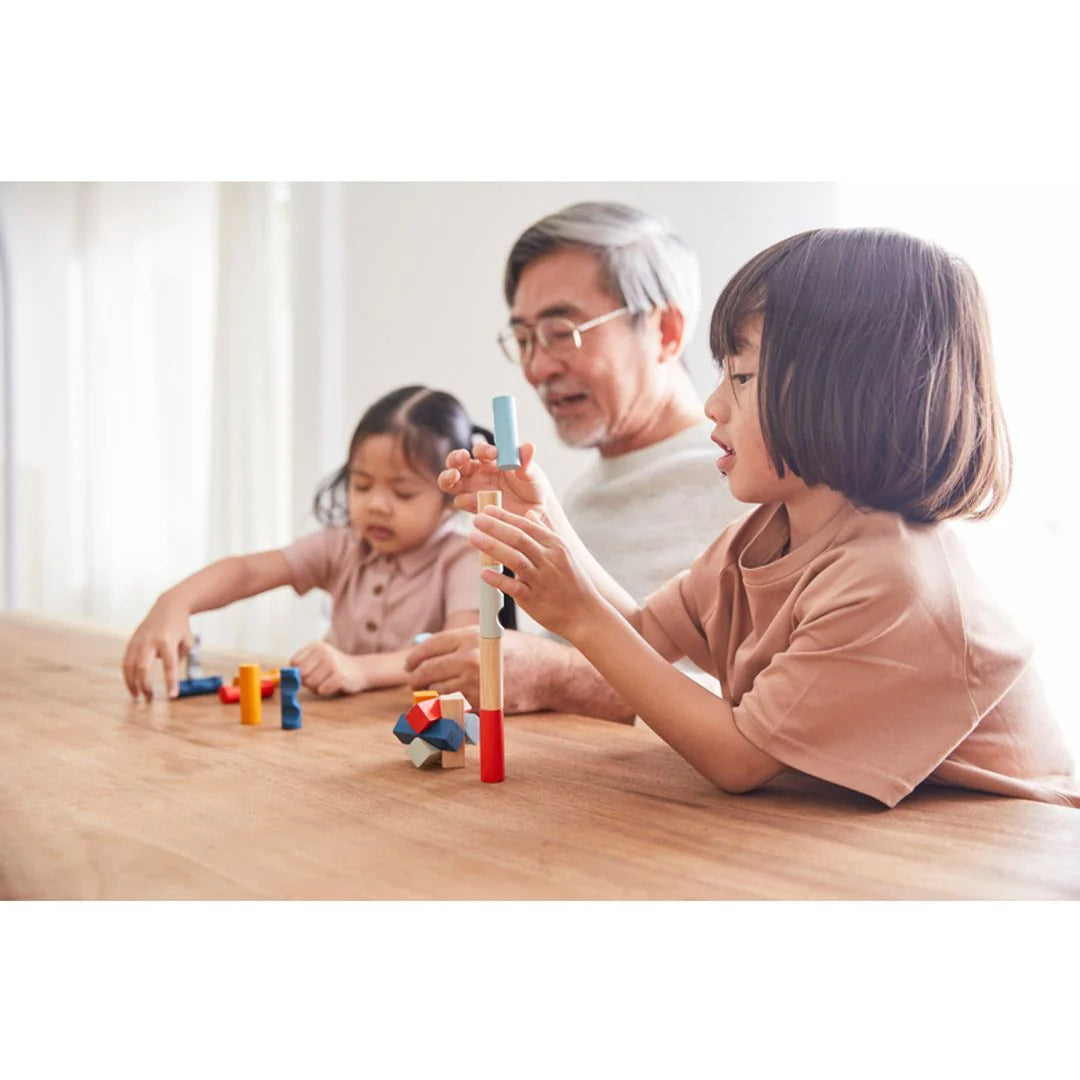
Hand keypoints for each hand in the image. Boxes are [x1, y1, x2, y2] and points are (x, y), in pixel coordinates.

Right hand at [122, 596, 194, 700]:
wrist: (169, 606)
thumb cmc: (181, 627)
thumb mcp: (187, 642)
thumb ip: (179, 660)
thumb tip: (170, 678)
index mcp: (167, 641)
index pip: (170, 666)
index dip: (171, 682)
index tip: (171, 696)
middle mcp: (150, 641)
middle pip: (143, 667)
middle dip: (145, 685)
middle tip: (149, 699)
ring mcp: (138, 641)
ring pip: (129, 666)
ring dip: (132, 683)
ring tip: (137, 696)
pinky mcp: (131, 641)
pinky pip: (126, 661)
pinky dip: (128, 675)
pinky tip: (133, 684)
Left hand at [290, 641, 368, 695]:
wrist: (359, 670)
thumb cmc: (333, 668)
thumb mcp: (317, 661)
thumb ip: (300, 668)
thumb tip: (283, 680)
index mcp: (316, 646)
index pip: (294, 662)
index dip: (297, 672)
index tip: (307, 673)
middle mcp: (324, 652)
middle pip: (301, 674)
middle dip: (307, 681)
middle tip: (318, 678)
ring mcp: (333, 663)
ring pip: (311, 683)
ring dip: (317, 687)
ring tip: (327, 681)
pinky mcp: (341, 676)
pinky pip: (322, 690)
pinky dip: (326, 691)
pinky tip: (334, 685)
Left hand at [404, 627, 574, 713]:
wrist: (548, 673)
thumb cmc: (520, 651)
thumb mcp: (489, 636)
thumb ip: (459, 642)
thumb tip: (424, 649)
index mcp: (469, 636)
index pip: (429, 647)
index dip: (414, 657)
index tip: (409, 665)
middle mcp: (468, 657)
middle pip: (426, 671)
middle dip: (416, 679)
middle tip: (414, 682)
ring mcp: (473, 682)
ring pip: (436, 690)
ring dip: (430, 694)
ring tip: (432, 692)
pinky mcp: (479, 702)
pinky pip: (452, 705)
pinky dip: (448, 705)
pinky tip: (451, 700)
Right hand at [439, 440, 549, 517]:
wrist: (537, 513)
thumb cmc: (534, 487)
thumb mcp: (532, 473)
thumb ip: (526, 461)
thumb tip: (529, 446)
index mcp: (491, 460)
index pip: (480, 451)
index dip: (483, 450)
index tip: (494, 453)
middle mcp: (478, 473)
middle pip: (456, 462)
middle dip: (455, 458)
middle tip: (462, 458)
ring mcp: (473, 490)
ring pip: (450, 482)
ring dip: (448, 477)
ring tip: (454, 476)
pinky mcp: (474, 507)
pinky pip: (461, 502)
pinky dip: (463, 499)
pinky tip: (473, 500)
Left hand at [471, 504, 606, 642]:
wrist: (585, 614)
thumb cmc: (573, 582)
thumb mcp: (565, 553)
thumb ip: (546, 531)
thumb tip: (530, 513)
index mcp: (557, 546)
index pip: (527, 526)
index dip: (506, 517)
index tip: (488, 509)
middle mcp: (550, 561)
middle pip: (519, 539)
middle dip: (495, 527)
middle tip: (476, 519)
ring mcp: (542, 580)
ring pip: (515, 559)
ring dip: (492, 547)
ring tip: (473, 537)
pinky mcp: (533, 600)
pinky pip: (513, 588)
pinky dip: (498, 580)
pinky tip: (483, 573)